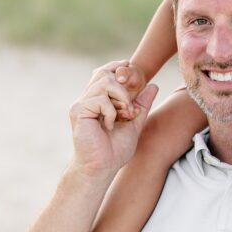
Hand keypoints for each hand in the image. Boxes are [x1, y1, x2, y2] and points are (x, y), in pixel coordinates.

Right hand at [69, 63, 157, 179]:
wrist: (102, 167)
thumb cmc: (115, 150)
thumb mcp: (134, 123)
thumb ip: (142, 105)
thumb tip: (153, 85)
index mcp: (97, 100)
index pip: (103, 73)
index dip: (115, 66)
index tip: (128, 64)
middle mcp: (87, 99)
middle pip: (105, 73)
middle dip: (124, 88)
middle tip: (129, 110)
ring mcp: (81, 104)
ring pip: (104, 82)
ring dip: (121, 98)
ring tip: (123, 116)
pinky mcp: (78, 110)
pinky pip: (101, 99)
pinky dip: (111, 111)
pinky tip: (108, 126)